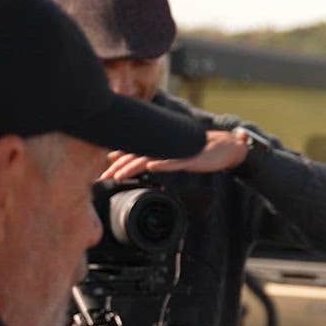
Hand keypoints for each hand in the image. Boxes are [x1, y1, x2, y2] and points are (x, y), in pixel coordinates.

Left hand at [99, 128, 248, 180]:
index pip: (132, 153)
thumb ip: (155, 157)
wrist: (224, 148)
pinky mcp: (189, 156)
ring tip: (119, 176)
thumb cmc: (197, 153)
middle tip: (103, 179)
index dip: (116, 163)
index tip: (102, 174)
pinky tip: (150, 166)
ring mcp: (175, 151)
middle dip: (117, 168)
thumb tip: (140, 162)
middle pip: (135, 156)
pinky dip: (161, 163)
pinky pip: (173, 160)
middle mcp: (163, 146)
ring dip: (132, 167)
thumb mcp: (174, 156)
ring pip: (149, 158)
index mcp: (158, 146)